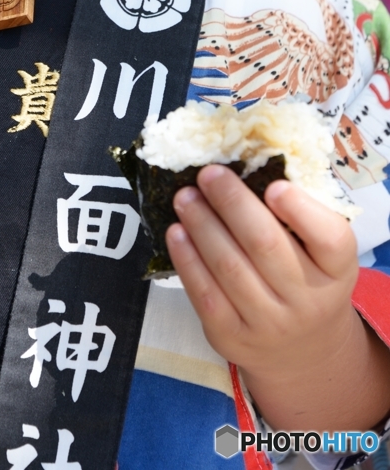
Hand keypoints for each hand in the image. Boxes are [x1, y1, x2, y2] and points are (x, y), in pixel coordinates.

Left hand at [165, 165, 389, 430]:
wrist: (302, 350)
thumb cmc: (306, 279)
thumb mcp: (319, 252)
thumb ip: (298, 216)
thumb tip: (246, 162)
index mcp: (337, 270)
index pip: (331, 240)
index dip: (302, 211)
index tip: (274, 185)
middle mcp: (309, 300)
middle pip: (266, 246)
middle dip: (231, 204)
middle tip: (208, 174)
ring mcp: (270, 324)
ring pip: (229, 267)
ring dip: (201, 225)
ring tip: (184, 197)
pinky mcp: (232, 337)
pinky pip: (204, 295)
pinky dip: (186, 259)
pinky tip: (176, 232)